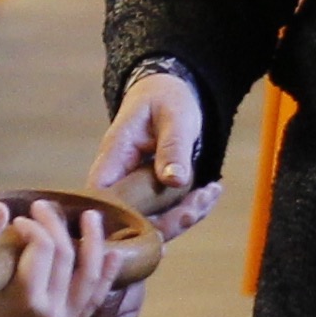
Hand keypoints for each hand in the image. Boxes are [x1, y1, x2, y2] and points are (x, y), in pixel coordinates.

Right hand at [94, 69, 216, 231]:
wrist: (171, 92)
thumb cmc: (166, 98)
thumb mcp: (174, 117)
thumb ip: (172, 147)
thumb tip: (175, 180)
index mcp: (114, 156)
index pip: (103, 197)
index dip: (122, 220)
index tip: (159, 223)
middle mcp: (120, 178)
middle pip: (130, 219)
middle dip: (167, 222)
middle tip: (196, 209)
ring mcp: (136, 189)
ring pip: (153, 220)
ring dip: (184, 216)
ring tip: (210, 193)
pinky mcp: (153, 194)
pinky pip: (168, 212)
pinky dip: (192, 207)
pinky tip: (212, 191)